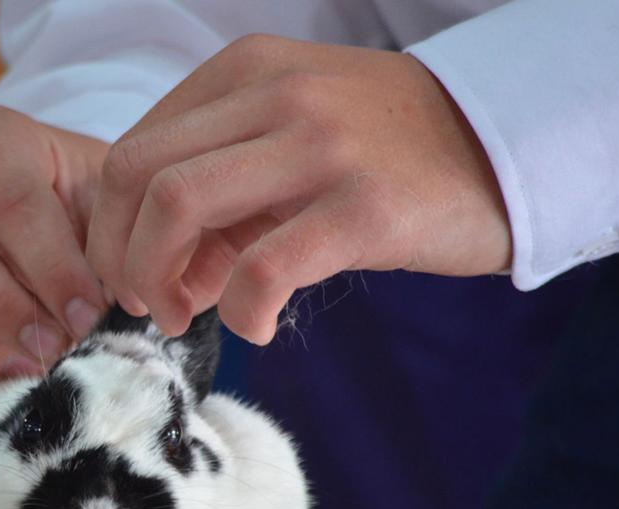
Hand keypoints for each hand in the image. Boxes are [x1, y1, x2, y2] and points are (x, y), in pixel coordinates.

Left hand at [86, 34, 511, 342]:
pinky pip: (263, 268)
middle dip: (120, 254)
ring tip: (182, 316)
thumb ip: (219, 197)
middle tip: (146, 305)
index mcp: (246, 72)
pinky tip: (258, 327)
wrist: (506, 148)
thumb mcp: (291, 149)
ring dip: (157, 277)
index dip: (111, 227)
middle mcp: (275, 94)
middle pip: (137, 175)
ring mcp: (320, 145)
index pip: (133, 148)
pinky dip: (239, 311)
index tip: (133, 277)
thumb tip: (163, 276)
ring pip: (177, 206)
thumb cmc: (384, 157)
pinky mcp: (364, 206)